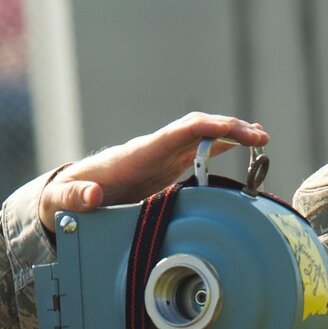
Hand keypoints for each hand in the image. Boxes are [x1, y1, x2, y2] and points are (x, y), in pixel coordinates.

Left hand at [39, 112, 268, 230]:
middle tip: (262, 138)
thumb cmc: (66, 199)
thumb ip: (78, 197)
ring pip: (202, 137)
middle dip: (231, 129)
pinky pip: (197, 152)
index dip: (211, 128)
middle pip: (199, 129)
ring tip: (262, 139)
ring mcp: (161, 158)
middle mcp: (155, 150)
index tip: (237, 131)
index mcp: (139, 154)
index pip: (181, 132)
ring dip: (231, 135)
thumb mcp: (65, 200)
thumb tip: (94, 196)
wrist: (65, 196)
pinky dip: (221, 148)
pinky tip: (241, 148)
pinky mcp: (164, 169)